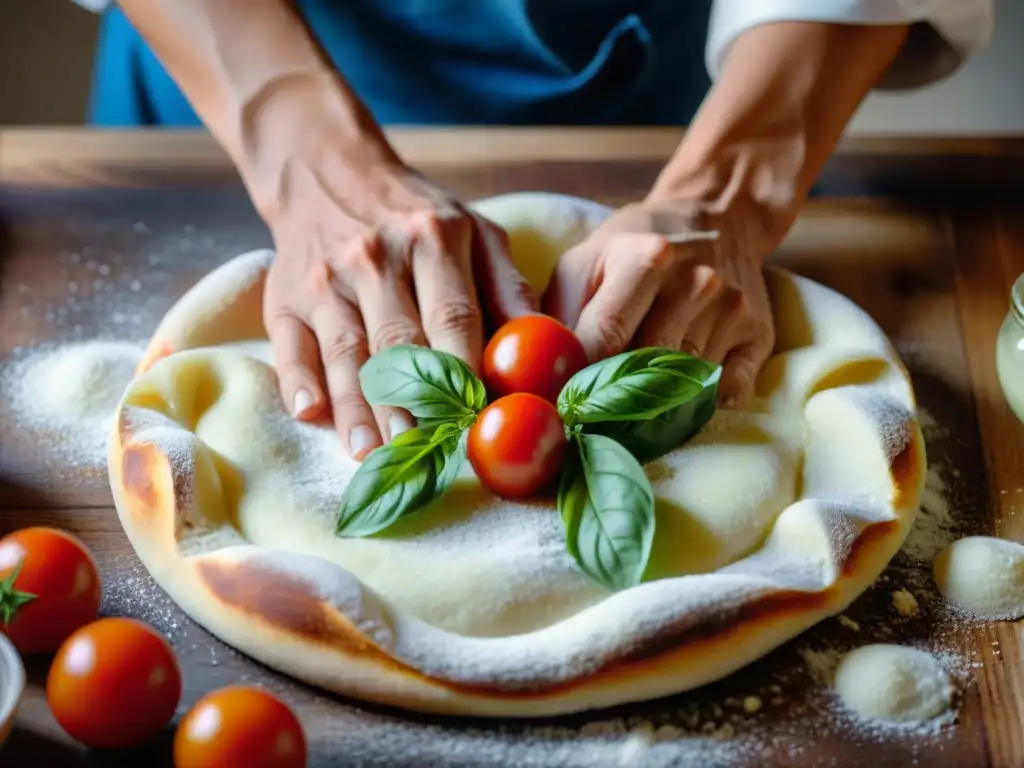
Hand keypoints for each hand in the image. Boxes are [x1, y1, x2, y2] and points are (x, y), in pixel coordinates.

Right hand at [263, 143, 536, 459]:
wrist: (326, 172)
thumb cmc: (415, 216)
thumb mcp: (473, 231)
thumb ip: (508, 286)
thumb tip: (548, 345)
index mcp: (431, 240)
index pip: (453, 316)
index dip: (466, 370)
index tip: (479, 416)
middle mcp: (374, 257)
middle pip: (397, 340)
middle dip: (411, 399)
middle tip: (424, 449)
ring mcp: (325, 279)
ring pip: (345, 350)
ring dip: (358, 406)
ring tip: (371, 451)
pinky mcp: (285, 297)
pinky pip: (291, 345)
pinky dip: (298, 380)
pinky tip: (310, 414)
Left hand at [542, 196, 774, 407]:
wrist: (717, 218)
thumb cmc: (631, 249)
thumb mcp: (582, 265)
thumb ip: (554, 319)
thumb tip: (531, 379)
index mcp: (646, 256)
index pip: (605, 340)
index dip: (577, 382)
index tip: (558, 410)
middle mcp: (697, 280)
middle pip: (646, 369)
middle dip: (613, 400)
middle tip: (591, 417)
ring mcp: (732, 308)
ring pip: (684, 386)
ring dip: (655, 401)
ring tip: (634, 395)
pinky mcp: (758, 334)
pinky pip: (725, 394)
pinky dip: (699, 404)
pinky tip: (680, 388)